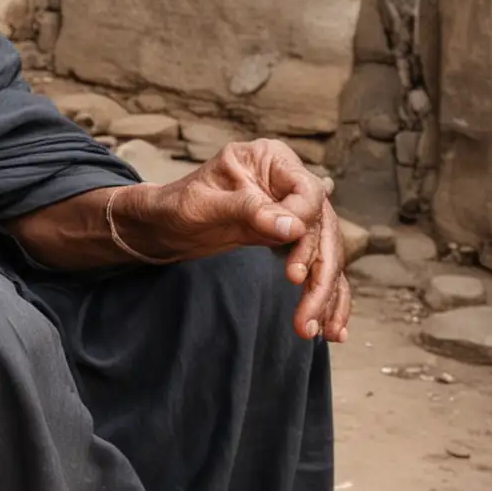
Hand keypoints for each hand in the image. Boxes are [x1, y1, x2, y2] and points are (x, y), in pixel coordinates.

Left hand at [120, 140, 352, 342]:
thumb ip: (250, 211)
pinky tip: (330, 327)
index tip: (293, 274)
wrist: (161, 223)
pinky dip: (325, 295)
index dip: (306, 234)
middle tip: (308, 318)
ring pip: (326, 252)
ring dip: (324, 294)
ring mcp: (293, 210)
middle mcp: (290, 182)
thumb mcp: (205, 206)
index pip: (309, 194)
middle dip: (321, 278)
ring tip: (314, 330)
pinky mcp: (290, 238)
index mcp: (273, 159)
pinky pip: (316, 265)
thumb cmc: (176, 205)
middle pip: (324, 229)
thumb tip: (295, 226)